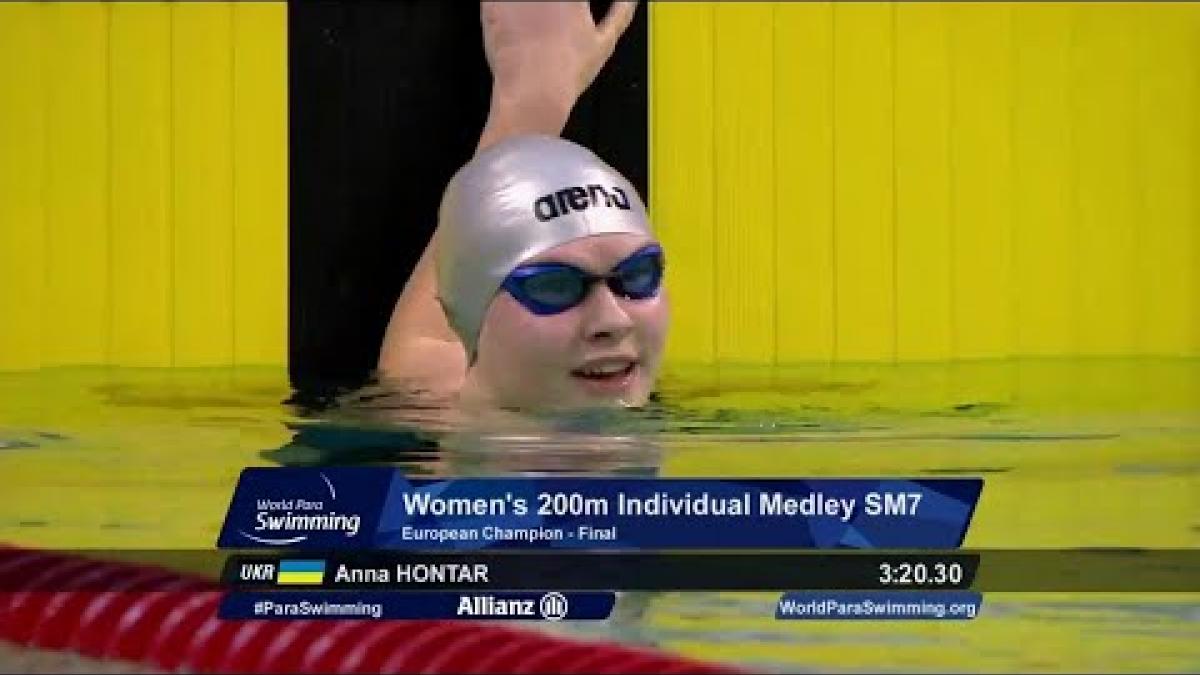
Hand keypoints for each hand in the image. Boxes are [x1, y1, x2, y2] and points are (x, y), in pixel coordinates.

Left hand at [481, 1, 637, 111]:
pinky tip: (513, 25)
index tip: (572, 12)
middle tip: (549, 23)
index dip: (572, 6)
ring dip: (526, 8)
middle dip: (548, 8)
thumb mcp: (605, 43)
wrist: (533, 90)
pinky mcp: (492, 2)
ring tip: (530, 25)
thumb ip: (621, 13)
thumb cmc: (567, 71)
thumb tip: (630, 0)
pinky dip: (501, 8)